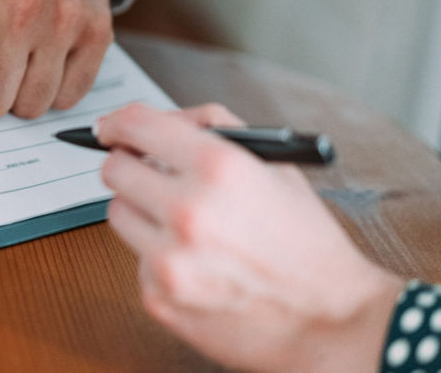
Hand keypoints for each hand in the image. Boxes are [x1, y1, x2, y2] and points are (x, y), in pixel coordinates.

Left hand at [97, 103, 404, 372]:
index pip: (136, 126)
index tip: (110, 128)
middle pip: (115, 171)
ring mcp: (169, 259)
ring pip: (119, 215)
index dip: (118, 123)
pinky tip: (197, 265)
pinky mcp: (159, 298)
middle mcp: (188, 211)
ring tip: (185, 226)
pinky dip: (157, 258)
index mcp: (219, 168)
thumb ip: (215, 129)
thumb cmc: (307, 243)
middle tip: (149, 175)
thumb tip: (161, 121)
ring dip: (142, 213)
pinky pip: (135, 261)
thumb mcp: (275, 165)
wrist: (330, 319)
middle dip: (131, 168)